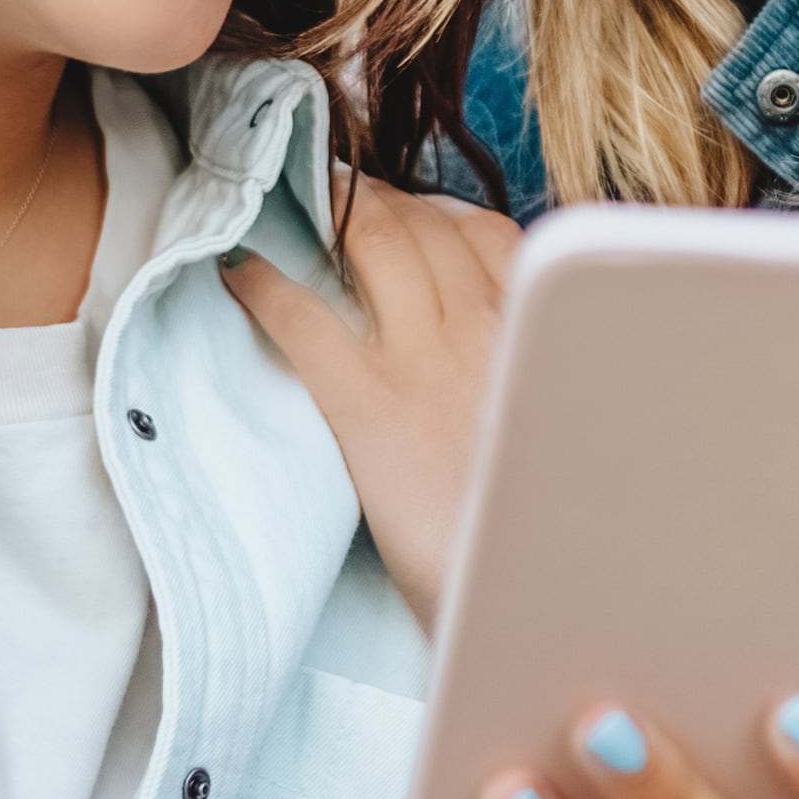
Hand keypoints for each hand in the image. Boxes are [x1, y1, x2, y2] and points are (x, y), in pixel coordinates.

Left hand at [221, 177, 515, 626]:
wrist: (544, 604)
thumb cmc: (547, 539)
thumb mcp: (563, 441)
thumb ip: (539, 386)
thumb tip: (502, 370)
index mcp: (538, 339)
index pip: (488, 232)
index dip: (433, 210)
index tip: (401, 209)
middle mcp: (490, 330)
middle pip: (423, 222)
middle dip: (371, 196)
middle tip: (328, 194)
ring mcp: (428, 364)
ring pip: (373, 240)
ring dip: (325, 212)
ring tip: (289, 210)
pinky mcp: (372, 409)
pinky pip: (306, 319)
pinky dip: (264, 284)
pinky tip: (235, 272)